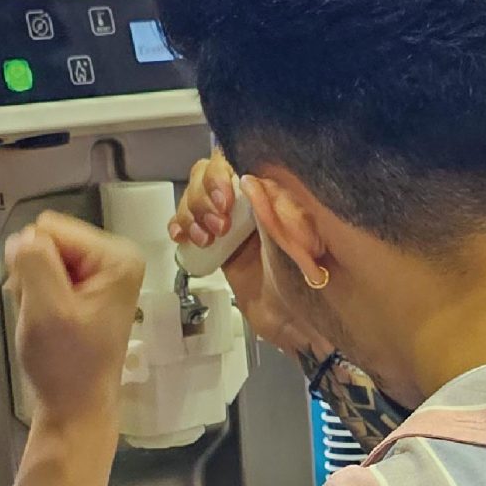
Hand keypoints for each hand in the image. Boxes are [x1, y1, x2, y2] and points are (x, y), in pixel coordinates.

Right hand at [7, 212, 144, 431]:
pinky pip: (44, 273)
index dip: (34, 262)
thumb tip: (21, 237)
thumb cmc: (65, 364)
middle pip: (47, 238)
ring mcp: (101, 273)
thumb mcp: (46, 309)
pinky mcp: (86, 287)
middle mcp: (115, 257)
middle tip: (42, 311)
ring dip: (32, 286)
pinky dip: (36, 294)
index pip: (50, 227)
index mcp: (117, 256)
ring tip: (45, 318)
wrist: (74, 406)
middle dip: (33, 273)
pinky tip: (46, 319)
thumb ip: (34, 263)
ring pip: (41, 256)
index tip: (43, 299)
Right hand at [171, 155, 332, 360]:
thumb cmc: (305, 283)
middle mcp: (251, 201)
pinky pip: (189, 225)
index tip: (225, 198)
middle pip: (209, 175)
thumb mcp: (290, 241)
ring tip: (206, 238)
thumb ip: (271, 208)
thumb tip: (247, 176)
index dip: (222, 173)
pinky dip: (180, 225)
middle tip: (218, 225)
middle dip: (204, 195)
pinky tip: (182, 237)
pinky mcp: (217, 245)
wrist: (295, 324)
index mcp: (274, 191)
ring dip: (191, 212)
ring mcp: (232, 223)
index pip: (237, 160)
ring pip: (195, 198)